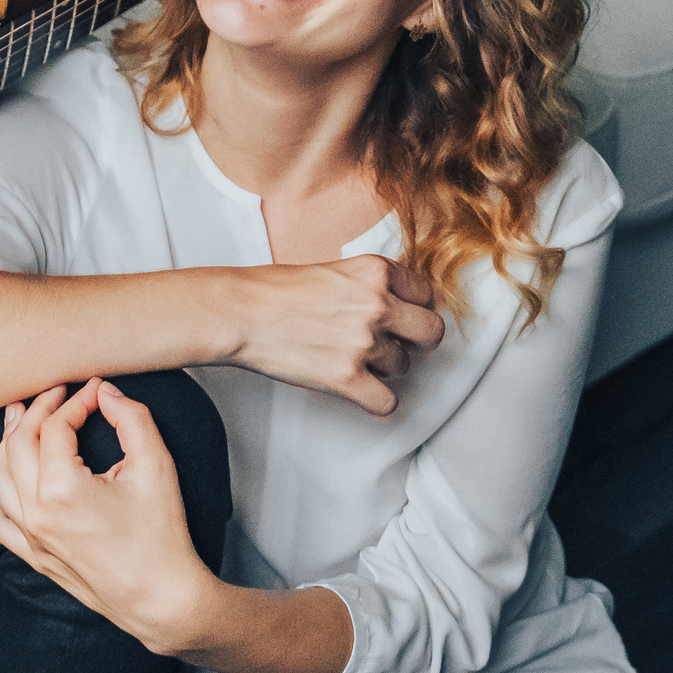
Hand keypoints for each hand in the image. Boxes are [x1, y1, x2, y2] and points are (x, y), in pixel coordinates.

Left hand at [0, 380, 216, 653]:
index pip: (56, 427)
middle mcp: (36, 513)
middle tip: (55, 393)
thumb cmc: (161, 539)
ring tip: (16, 418)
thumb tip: (107, 394)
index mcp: (61, 489)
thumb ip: (132, 419)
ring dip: (5, 443)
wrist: (160, 600)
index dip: (76, 401)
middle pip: (19, 445)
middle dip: (36, 411)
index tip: (96, 392)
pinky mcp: (35, 556)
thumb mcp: (156, 467)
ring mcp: (31, 537)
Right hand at [227, 254, 444, 415]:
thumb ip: (369, 285)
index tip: (405, 317)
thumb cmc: (275, 290)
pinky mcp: (347, 378)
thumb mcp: (334, 270)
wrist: (241, 312)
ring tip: (353, 359)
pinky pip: (387, 403)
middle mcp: (376, 305)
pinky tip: (359, 390)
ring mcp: (363, 343)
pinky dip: (375, 401)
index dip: (415, 308)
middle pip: (431, 332)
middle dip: (417, 341)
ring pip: (404, 367)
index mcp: (375, 272)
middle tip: (398, 344)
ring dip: (384, 368)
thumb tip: (396, 305)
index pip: (426, 294)